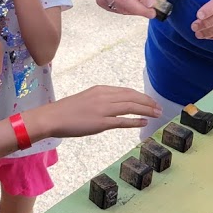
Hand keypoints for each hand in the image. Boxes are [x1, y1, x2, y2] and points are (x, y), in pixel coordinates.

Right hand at [26, 85, 160, 138]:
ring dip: (146, 110)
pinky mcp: (100, 122)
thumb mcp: (87, 99)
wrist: (53, 117)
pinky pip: (122, 121)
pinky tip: (144, 122)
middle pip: (132, 97)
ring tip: (156, 114)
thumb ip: (102, 101)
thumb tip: (116, 106)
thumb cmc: (67, 110)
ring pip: (130, 107)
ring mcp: (103, 109)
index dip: (141, 96)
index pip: (127, 91)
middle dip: (148, 102)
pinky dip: (135, 121)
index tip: (151, 101)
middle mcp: (104, 96)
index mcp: (101, 89)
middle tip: (159, 108)